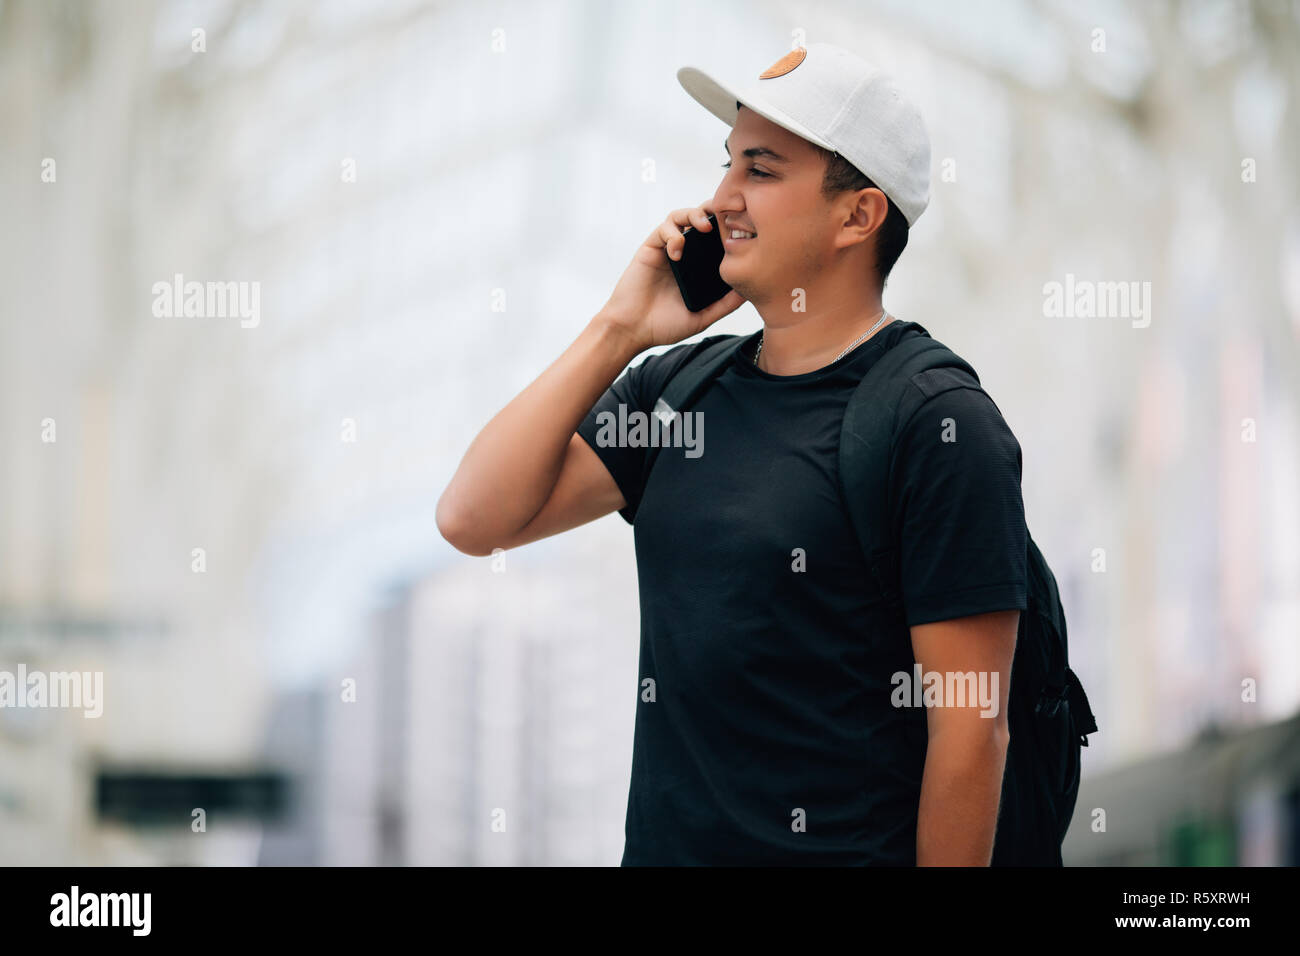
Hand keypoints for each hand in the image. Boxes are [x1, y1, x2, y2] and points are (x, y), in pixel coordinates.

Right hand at [600, 202, 746, 350]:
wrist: (633, 329)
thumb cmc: (664, 325)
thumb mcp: (703, 317)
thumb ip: (725, 304)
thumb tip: (749, 290)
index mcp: (698, 266)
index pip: (716, 238)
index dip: (729, 228)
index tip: (744, 229)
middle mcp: (684, 254)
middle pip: (700, 219)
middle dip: (714, 211)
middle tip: (725, 218)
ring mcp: (667, 249)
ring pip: (681, 217)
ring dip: (694, 215)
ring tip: (704, 226)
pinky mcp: (650, 248)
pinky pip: (663, 230)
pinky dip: (673, 235)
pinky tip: (677, 252)